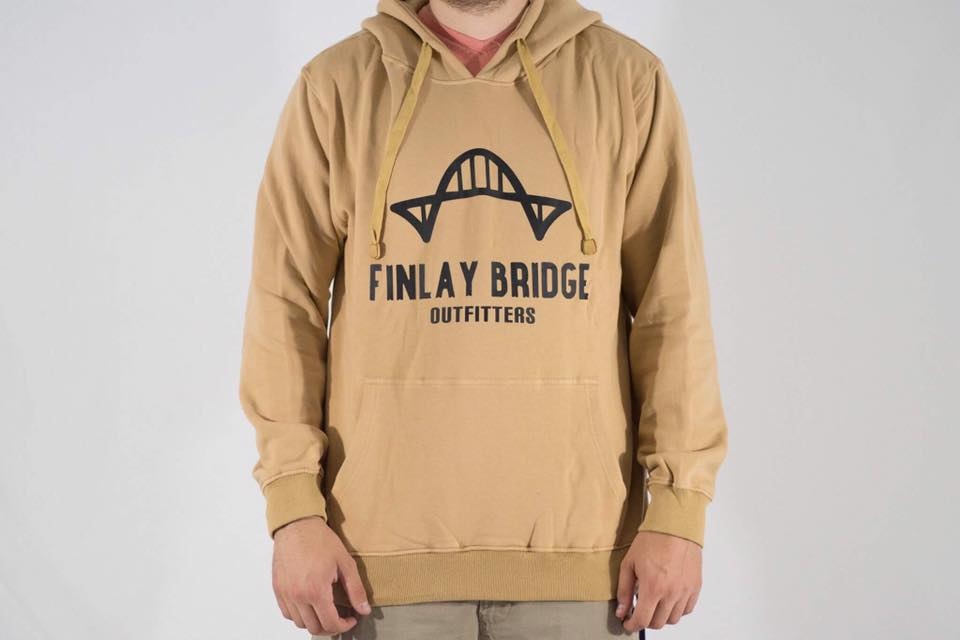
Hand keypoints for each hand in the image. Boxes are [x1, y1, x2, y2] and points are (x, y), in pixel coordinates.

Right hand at [272, 516, 370, 635]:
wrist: (297, 525)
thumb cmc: (320, 540)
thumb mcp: (345, 563)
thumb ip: (356, 590)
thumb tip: (364, 610)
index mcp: (316, 591)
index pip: (330, 624)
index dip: (344, 626)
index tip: (350, 619)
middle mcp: (298, 596)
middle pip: (314, 628)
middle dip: (330, 627)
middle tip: (339, 617)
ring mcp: (286, 594)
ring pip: (300, 623)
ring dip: (314, 622)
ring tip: (325, 610)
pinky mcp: (278, 589)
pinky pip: (287, 613)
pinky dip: (299, 615)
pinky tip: (310, 604)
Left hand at [616, 531, 701, 631]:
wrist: (675, 525)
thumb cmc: (652, 540)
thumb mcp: (629, 563)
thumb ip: (624, 590)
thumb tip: (621, 611)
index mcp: (653, 587)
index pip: (642, 620)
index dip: (632, 625)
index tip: (628, 623)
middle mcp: (671, 593)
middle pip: (658, 623)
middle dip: (645, 621)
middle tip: (639, 612)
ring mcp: (686, 591)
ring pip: (673, 619)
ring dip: (661, 616)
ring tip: (654, 604)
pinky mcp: (696, 586)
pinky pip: (687, 609)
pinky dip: (677, 610)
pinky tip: (668, 600)